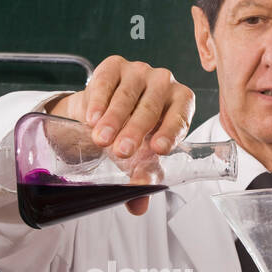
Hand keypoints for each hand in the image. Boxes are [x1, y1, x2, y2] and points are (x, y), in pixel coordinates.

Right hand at [48, 56, 194, 214]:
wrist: (100, 115)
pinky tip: (91, 118)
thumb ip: (141, 179)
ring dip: (114, 119)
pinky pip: (107, 81)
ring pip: (128, 95)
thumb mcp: (138, 159)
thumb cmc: (129, 135)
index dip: (171, 131)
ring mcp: (139, 71)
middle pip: (152, 106)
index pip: (181, 115)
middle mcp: (164, 83)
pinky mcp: (114, 65)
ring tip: (101, 140)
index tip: (158, 150)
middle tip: (122, 151)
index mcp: (180, 103)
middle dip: (136, 130)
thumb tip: (138, 206)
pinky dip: (99, 101)